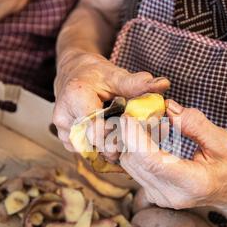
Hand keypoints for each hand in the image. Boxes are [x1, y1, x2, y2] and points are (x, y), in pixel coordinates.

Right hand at [52, 50, 169, 152]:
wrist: (73, 74)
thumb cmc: (95, 74)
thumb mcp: (115, 75)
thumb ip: (137, 83)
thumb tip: (164, 84)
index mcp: (75, 98)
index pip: (95, 128)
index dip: (117, 134)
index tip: (133, 128)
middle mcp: (64, 118)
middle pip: (94, 144)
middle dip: (117, 144)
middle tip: (135, 137)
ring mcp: (63, 132)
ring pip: (91, 152)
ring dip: (110, 149)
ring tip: (125, 137)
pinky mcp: (67, 141)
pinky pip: (87, 152)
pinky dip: (103, 149)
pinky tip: (115, 141)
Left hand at [120, 100, 226, 208]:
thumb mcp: (222, 141)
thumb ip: (195, 124)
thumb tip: (169, 108)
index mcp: (192, 183)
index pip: (152, 162)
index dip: (134, 138)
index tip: (128, 117)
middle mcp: (171, 195)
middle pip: (136, 161)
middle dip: (134, 133)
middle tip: (146, 111)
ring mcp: (159, 197)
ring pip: (130, 163)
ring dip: (135, 139)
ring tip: (157, 124)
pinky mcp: (152, 193)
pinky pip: (134, 167)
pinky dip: (138, 148)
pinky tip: (155, 137)